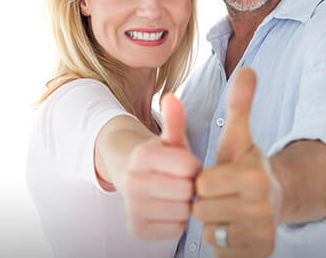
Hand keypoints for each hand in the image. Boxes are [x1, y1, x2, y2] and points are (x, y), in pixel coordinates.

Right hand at [124, 94, 200, 239]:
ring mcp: (132, 208)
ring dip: (185, 204)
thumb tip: (171, 97)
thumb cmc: (161, 156)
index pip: (189, 168)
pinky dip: (177, 221)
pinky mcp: (136, 229)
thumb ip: (174, 119)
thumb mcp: (170, 138)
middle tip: (182, 180)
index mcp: (142, 155)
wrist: (132, 175)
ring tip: (175, 193)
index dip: (194, 166)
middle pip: (186, 192)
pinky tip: (169, 208)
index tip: (186, 164)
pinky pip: (176, 230)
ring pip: (182, 212)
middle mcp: (132, 182)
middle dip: (190, 185)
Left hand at [193, 68, 281, 257]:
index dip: (202, 178)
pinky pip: (221, 253)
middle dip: (204, 201)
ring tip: (225, 208)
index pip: (202, 183)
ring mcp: (263, 234)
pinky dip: (221, 242)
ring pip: (210, 233)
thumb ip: (240, 104)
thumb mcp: (239, 135)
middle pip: (203, 210)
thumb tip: (248, 69)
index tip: (214, 174)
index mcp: (255, 175)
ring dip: (211, 222)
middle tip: (219, 193)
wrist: (272, 197)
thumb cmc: (245, 163)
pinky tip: (232, 226)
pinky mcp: (261, 254)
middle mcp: (263, 208)